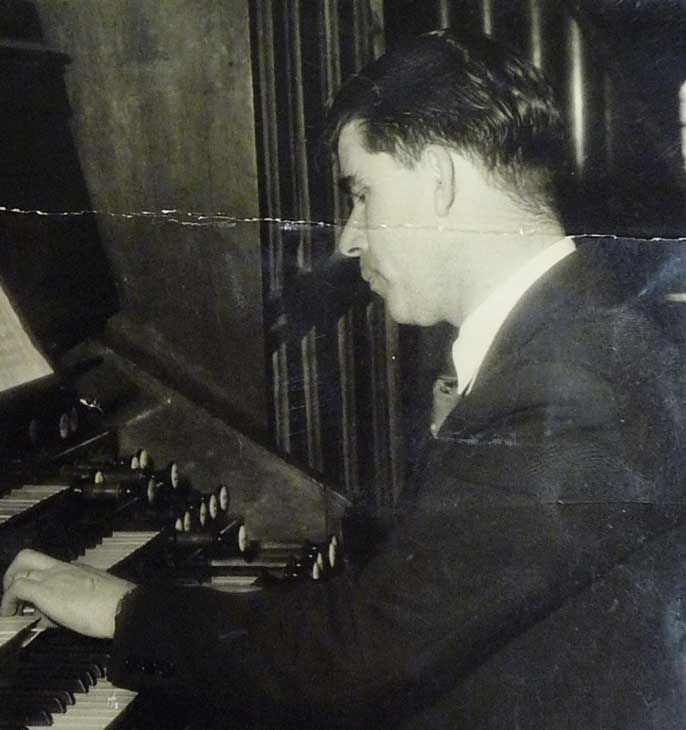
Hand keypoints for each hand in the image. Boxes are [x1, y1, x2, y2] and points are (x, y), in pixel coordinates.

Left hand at [1, 549, 135, 638]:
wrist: (123, 607)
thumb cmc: (116, 607)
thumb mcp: (94, 601)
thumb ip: (71, 606)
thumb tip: (51, 618)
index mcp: (77, 570)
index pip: (48, 569)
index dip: (36, 582)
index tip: (36, 603)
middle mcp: (63, 569)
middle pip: (28, 557)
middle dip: (13, 574)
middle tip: (13, 596)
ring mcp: (54, 577)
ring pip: (19, 569)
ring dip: (8, 590)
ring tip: (10, 609)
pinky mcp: (45, 591)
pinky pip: (16, 590)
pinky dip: (7, 603)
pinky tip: (10, 616)